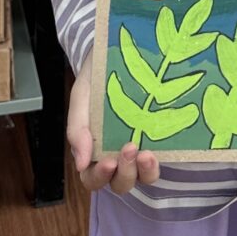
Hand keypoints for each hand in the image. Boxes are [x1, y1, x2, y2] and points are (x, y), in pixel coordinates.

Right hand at [67, 50, 160, 195]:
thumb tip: (81, 163)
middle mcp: (115, 156)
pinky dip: (158, 162)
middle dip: (124, 173)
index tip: (108, 161)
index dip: (99, 176)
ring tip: (147, 154)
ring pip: (140, 178)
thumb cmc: (95, 78)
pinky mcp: (156, 141)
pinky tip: (159, 148)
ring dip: (144, 172)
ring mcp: (137, 151)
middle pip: (118, 183)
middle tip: (129, 148)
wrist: (117, 52)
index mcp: (91, 151)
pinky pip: (158, 161)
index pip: (92, 178)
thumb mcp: (81, 97)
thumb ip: (76, 128)